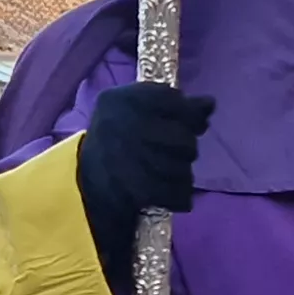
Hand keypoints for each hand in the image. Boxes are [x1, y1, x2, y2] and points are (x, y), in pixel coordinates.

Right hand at [76, 82, 214, 280]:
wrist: (83, 177)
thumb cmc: (118, 136)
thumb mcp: (138, 109)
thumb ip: (176, 104)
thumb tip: (210, 104)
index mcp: (121, 99)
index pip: (176, 102)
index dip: (192, 116)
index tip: (190, 124)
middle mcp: (121, 126)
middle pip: (184, 139)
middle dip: (186, 148)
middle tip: (174, 152)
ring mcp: (125, 160)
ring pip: (183, 168)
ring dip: (183, 173)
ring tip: (169, 171)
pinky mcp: (131, 191)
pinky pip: (177, 193)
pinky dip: (180, 195)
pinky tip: (174, 193)